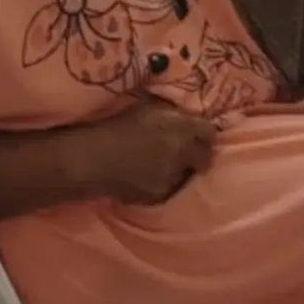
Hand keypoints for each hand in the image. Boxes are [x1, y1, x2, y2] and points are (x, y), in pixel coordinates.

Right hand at [90, 99, 215, 204]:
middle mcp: (182, 153)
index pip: (209, 132)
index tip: (198, 135)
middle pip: (205, 157)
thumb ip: (171, 113)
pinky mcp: (160, 195)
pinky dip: (162, 183)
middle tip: (186, 154)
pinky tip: (144, 176)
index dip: (205, 133)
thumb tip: (184, 115)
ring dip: (179, 169)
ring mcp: (172, 176)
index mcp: (181, 127)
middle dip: (198, 155)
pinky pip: (168, 188)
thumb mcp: (148, 107)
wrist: (93, 158)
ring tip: (158, 164)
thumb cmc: (117, 125)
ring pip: (186, 174)